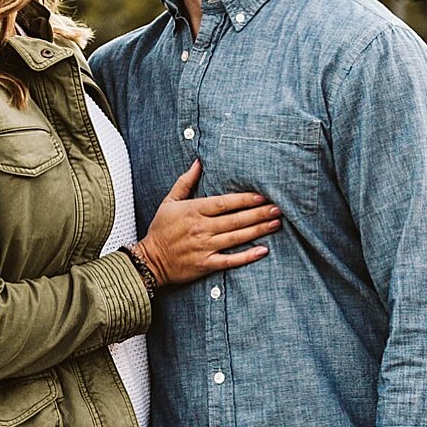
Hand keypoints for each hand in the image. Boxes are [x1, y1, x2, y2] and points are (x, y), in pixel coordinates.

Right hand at [134, 164, 281, 287]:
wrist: (149, 260)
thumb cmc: (161, 229)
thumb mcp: (169, 201)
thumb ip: (186, 182)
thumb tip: (199, 162)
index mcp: (193, 210)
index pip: (224, 203)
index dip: (245, 199)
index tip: (262, 195)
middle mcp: (201, 228)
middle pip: (235, 219)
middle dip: (258, 213)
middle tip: (277, 208)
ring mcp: (204, 247)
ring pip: (236, 237)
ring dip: (258, 230)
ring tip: (275, 223)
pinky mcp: (206, 264)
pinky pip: (230, 260)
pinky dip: (247, 256)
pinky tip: (263, 251)